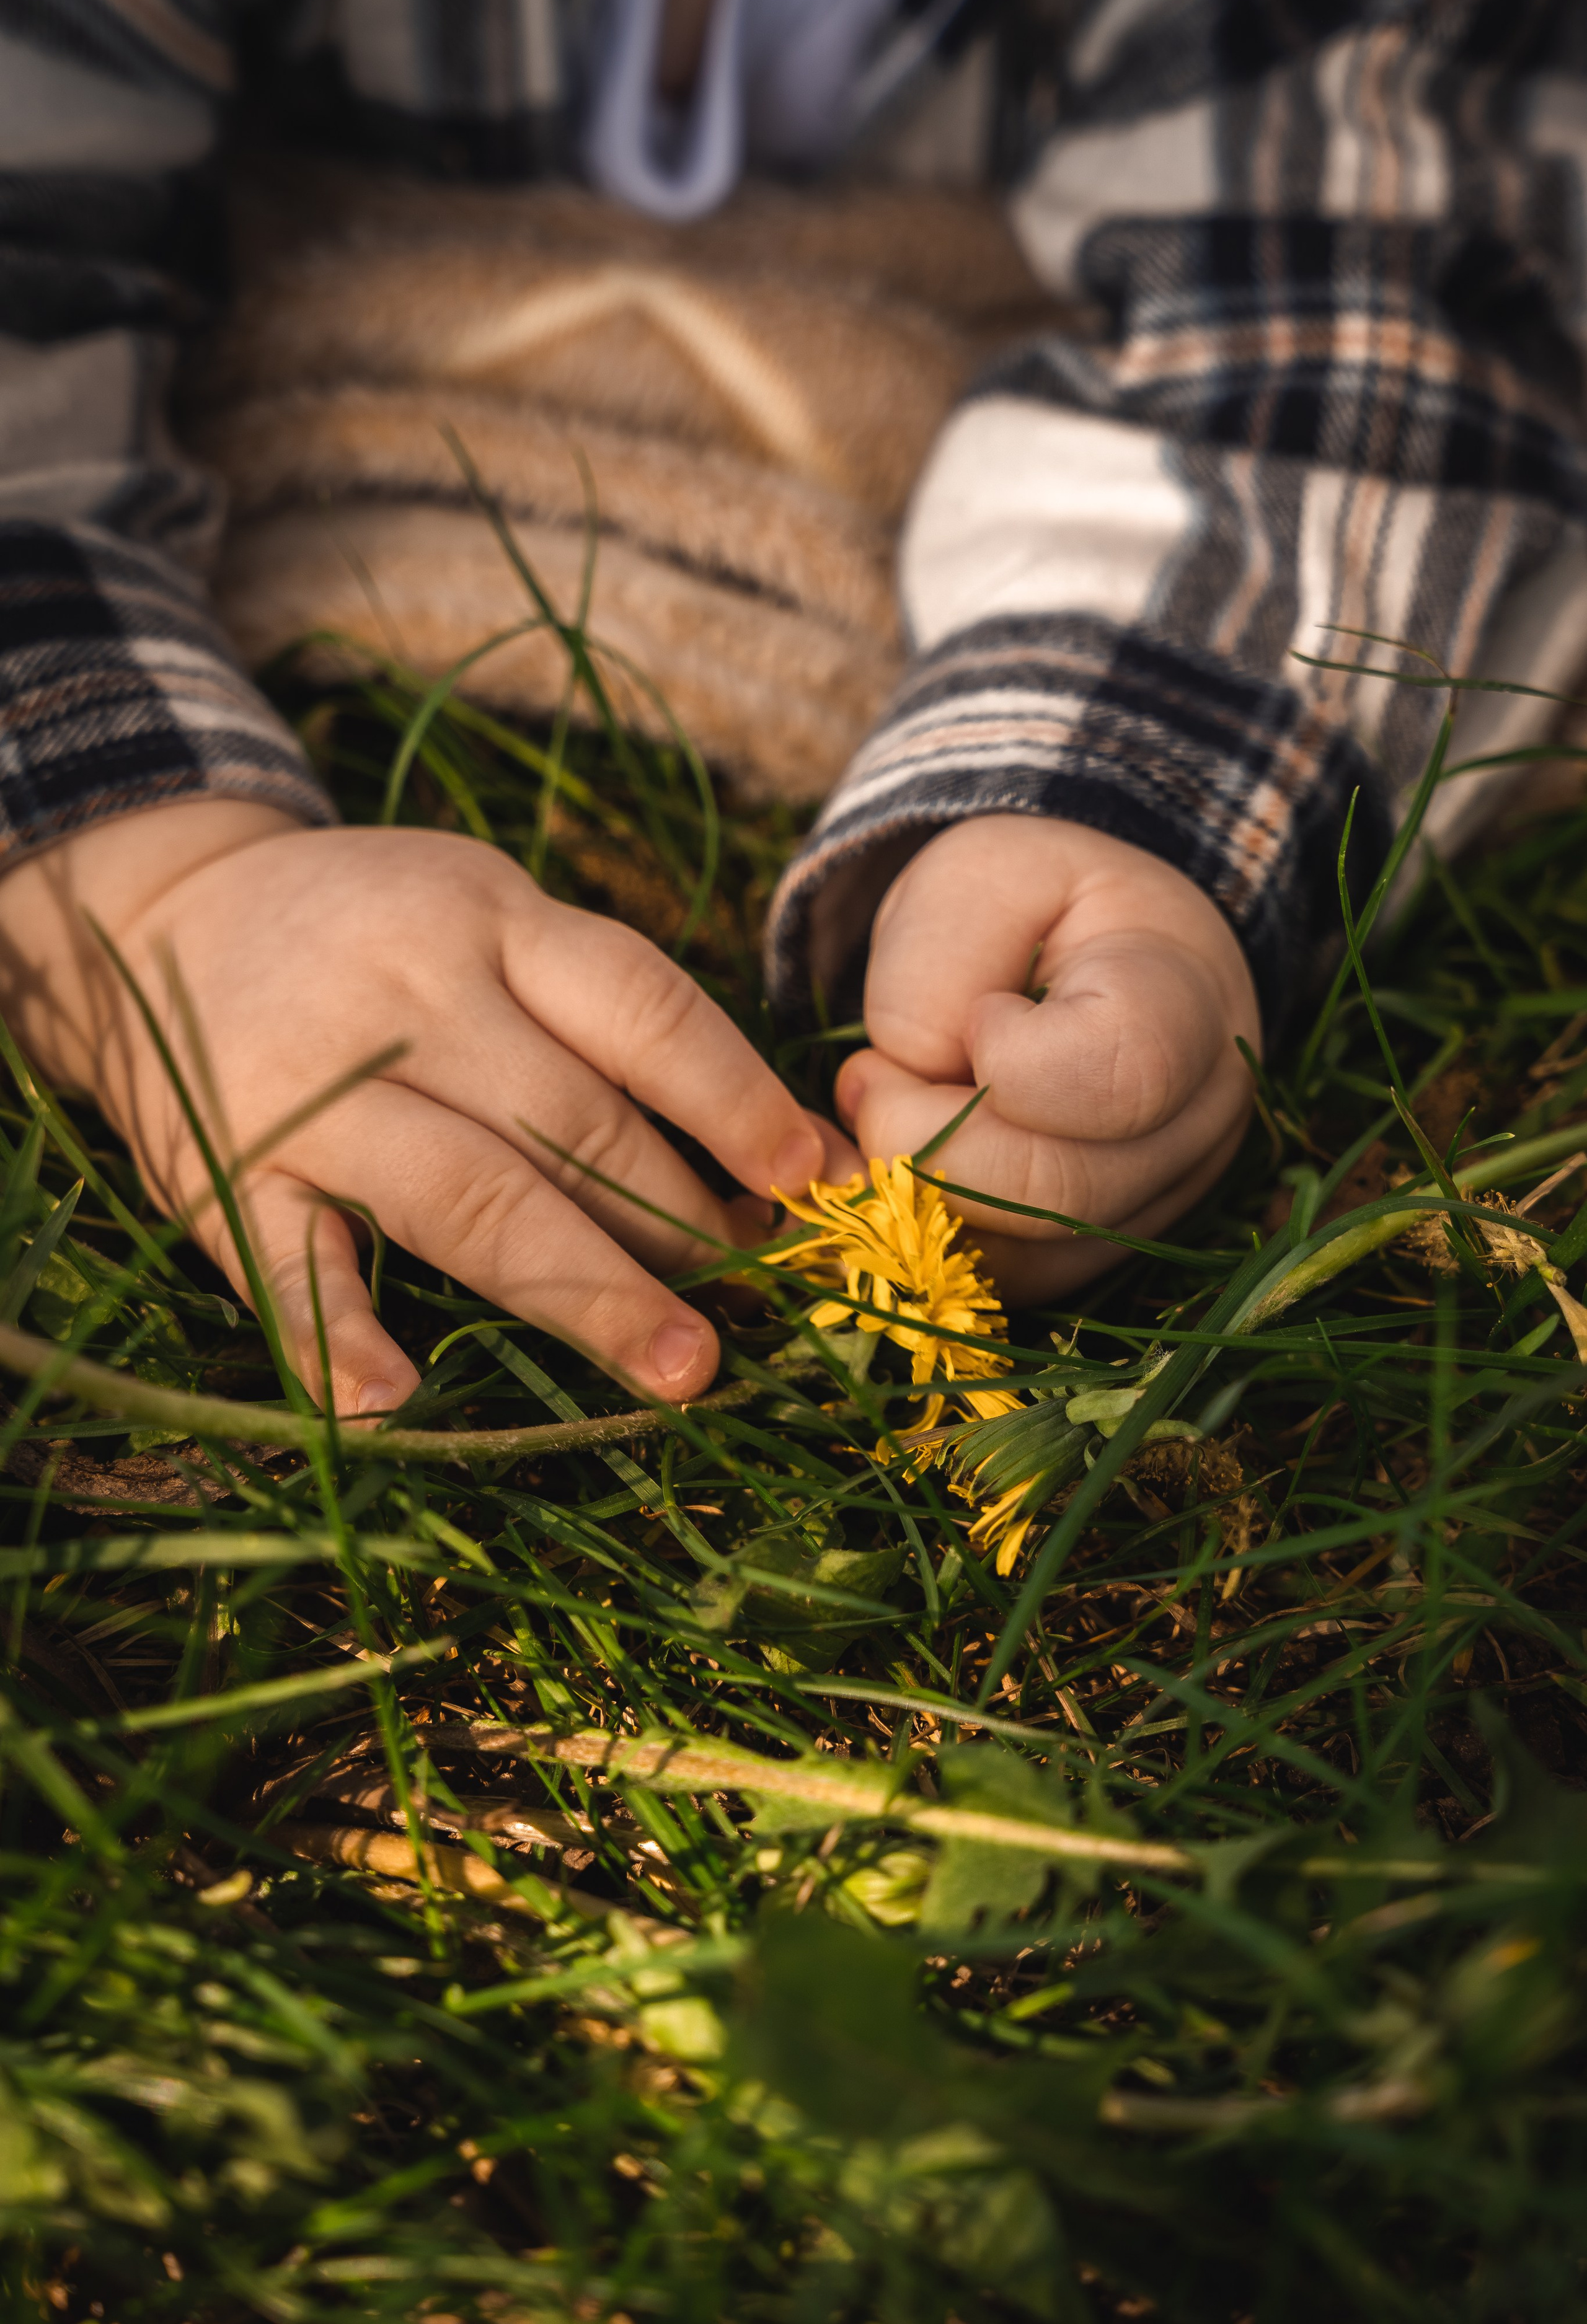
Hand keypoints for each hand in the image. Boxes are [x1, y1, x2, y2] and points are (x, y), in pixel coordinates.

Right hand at [0, 800, 845, 1414]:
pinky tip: (392, 1406)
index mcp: (492, 922)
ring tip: (677, 1367)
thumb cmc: (381, 940)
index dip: (733, 1099)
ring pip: (468, 1196)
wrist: (159, 917)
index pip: (641, 1009)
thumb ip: (621, 1023)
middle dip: (679, 1223)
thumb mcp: (496, 925)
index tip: (807, 1180)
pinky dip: (335, 1339)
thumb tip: (792, 1151)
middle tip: (755, 1302)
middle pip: (570, 1121)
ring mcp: (313, 1091)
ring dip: (581, 1289)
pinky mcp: (229, 1176)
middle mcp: (410, 998)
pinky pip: (288, 1268)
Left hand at [836, 815, 1259, 1300]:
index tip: (982, 1013)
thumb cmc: (1040, 909)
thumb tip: (910, 1080)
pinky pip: (1004, 1282)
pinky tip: (911, 1159)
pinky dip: (931, 1233)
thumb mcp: (977, 875)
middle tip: (869, 1079)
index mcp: (1187, 1003)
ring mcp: (1160, 1201)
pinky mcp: (1105, 1255)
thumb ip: (933, 966)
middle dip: (925, 1142)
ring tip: (892, 1105)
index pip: (1123, 1075)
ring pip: (1023, 1255)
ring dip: (919, 1191)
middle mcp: (1197, 1121)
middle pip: (1058, 1191)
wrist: (1094, 956)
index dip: (1010, 1059)